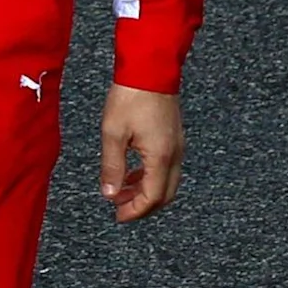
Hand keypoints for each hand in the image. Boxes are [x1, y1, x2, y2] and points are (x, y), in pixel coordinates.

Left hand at [97, 84, 183, 221]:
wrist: (150, 70)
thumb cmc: (131, 98)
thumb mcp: (113, 134)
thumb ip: (112, 167)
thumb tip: (109, 194)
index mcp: (160, 157)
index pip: (152, 197)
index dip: (135, 211)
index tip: (118, 216)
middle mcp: (174, 155)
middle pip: (164, 195)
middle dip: (142, 206)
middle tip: (119, 209)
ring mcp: (177, 146)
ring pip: (166, 182)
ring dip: (145, 191)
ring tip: (120, 192)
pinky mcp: (174, 138)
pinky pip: (166, 167)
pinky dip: (149, 177)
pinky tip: (131, 173)